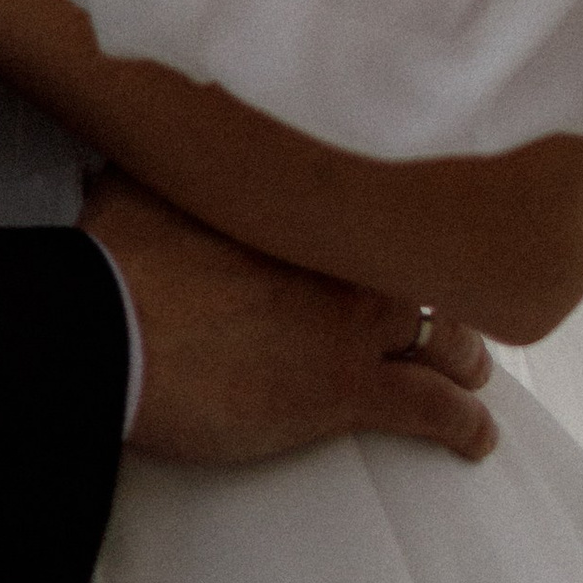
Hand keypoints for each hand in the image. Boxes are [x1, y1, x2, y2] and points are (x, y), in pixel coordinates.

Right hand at [83, 172, 495, 469]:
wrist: (109, 333)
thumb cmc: (114, 265)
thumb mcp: (135, 188)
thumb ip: (161, 170)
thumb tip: (147, 144)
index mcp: (294, 211)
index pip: (367, 211)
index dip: (383, 229)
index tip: (385, 239)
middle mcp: (335, 258)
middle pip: (415, 270)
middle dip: (433, 290)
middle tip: (439, 309)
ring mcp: (347, 324)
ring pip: (440, 336)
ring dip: (459, 355)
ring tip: (468, 369)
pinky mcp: (346, 392)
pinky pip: (432, 408)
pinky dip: (462, 424)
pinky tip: (474, 438)